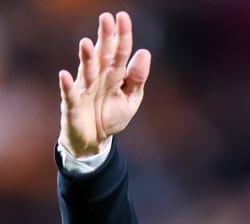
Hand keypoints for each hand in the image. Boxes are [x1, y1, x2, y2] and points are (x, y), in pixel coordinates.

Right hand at [58, 11, 150, 156]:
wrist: (95, 140)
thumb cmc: (111, 115)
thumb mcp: (131, 98)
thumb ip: (137, 77)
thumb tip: (145, 52)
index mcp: (114, 74)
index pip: (119, 52)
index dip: (122, 36)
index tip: (123, 17)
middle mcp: (98, 77)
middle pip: (102, 55)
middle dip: (104, 38)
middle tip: (106, 18)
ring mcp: (84, 89)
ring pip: (87, 71)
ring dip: (87, 58)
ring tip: (87, 43)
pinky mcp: (73, 105)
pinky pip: (70, 95)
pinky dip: (67, 86)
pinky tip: (65, 74)